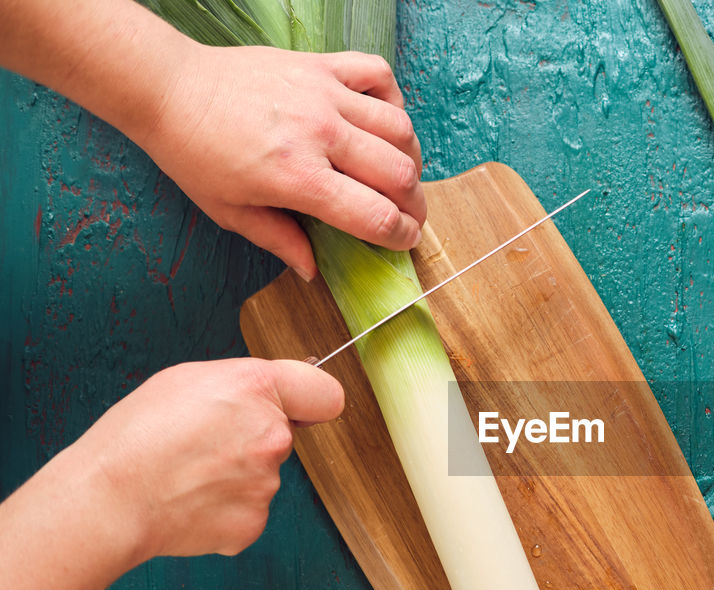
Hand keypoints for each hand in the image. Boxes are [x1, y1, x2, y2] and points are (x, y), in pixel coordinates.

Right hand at [73, 358, 343, 558]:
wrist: (109, 499)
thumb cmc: (136, 436)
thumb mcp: (187, 380)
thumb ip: (244, 385)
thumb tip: (277, 396)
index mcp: (258, 390)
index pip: (325, 395)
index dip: (311, 402)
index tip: (300, 409)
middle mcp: (274, 436)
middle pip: (283, 438)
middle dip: (253, 439)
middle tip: (204, 444)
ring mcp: (267, 484)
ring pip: (262, 476)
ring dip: (235, 476)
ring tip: (187, 473)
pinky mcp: (255, 522)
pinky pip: (247, 511)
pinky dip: (223, 509)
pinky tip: (190, 500)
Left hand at [136, 45, 426, 278]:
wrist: (167, 88)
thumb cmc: (193, 152)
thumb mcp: (230, 212)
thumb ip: (279, 241)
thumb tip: (312, 270)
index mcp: (298, 178)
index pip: (376, 216)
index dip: (401, 235)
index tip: (405, 240)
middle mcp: (320, 134)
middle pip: (400, 174)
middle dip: (415, 203)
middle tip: (410, 214)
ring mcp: (324, 94)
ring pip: (399, 128)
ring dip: (409, 156)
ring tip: (400, 172)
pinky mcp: (320, 65)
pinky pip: (378, 74)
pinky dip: (392, 97)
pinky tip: (383, 118)